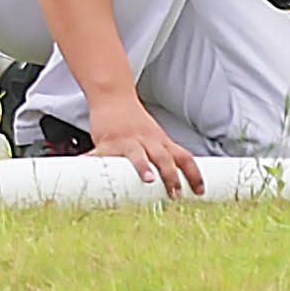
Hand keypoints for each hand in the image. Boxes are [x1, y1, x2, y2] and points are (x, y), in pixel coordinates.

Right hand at [81, 99, 208, 196]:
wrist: (114, 97)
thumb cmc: (132, 121)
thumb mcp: (153, 137)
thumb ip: (161, 156)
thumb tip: (171, 182)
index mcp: (161, 141)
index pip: (184, 158)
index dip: (194, 175)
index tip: (199, 192)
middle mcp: (147, 141)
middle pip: (164, 158)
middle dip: (171, 176)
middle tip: (175, 193)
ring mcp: (128, 141)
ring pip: (139, 154)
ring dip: (144, 167)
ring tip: (147, 179)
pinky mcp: (108, 141)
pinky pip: (102, 153)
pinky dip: (95, 162)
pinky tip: (90, 169)